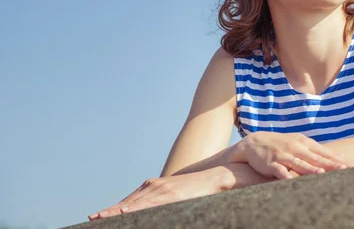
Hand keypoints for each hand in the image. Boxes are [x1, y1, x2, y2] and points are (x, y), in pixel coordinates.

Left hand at [87, 165, 233, 220]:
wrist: (217, 178)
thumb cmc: (197, 192)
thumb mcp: (175, 198)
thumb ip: (161, 204)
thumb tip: (151, 215)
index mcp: (153, 188)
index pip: (128, 202)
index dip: (112, 211)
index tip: (96, 218)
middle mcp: (154, 187)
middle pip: (127, 202)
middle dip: (109, 212)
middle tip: (92, 219)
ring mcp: (161, 189)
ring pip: (134, 203)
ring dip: (116, 212)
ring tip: (100, 218)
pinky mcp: (170, 193)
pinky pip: (150, 203)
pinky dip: (136, 207)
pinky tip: (124, 211)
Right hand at [229, 132, 349, 179]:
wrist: (254, 142)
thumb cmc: (281, 145)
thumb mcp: (298, 143)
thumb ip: (315, 151)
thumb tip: (337, 157)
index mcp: (303, 143)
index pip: (323, 152)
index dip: (336, 159)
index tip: (350, 165)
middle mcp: (295, 148)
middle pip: (315, 158)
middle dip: (330, 164)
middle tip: (344, 170)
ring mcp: (283, 156)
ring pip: (299, 163)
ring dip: (310, 169)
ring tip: (322, 173)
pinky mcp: (271, 164)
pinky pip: (280, 171)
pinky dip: (286, 175)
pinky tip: (292, 181)